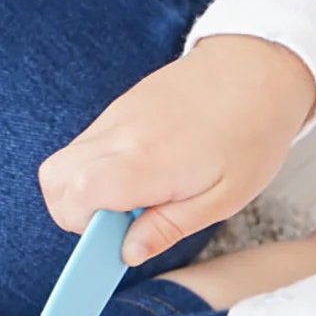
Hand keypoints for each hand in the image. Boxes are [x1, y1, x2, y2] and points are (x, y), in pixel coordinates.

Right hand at [37, 34, 315, 266]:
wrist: (261, 63)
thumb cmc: (251, 131)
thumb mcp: (224, 198)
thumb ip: (169, 227)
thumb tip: (127, 253)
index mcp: (146, 161)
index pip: (74, 196)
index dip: (82, 227)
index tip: (115, 237)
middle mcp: (120, 134)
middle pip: (54, 179)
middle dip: (73, 212)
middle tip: (119, 221)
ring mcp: (115, 116)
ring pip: (66, 161)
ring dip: (87, 190)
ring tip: (137, 196)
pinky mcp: (119, 108)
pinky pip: (87, 145)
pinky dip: (99, 168)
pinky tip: (141, 173)